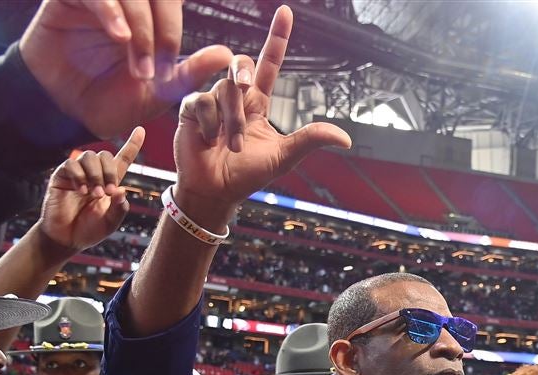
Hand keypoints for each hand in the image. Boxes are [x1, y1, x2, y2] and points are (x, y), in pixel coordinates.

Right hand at [19, 0, 232, 138]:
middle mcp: (128, 4)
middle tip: (160, 65)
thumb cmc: (114, 99)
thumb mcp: (159, 91)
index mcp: (151, 18)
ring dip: (140, 27)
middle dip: (164, 28)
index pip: (172, 4)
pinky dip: (111, 11)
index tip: (171, 64)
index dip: (175, 30)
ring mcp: (101, 0)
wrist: (68, 111)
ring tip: (138, 65)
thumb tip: (227, 54)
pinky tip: (119, 36)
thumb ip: (191, 72)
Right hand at [38, 127, 144, 251]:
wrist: (67, 238)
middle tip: (108, 192)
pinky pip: (71, 164)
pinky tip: (81, 190)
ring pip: (88, 156)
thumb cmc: (90, 230)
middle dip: (109, 172)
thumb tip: (122, 189)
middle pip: (105, 155)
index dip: (132, 144)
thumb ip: (120, 208)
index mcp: (111, 182)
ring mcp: (77, 173)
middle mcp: (94, 174)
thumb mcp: (111, 222)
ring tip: (94, 194)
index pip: (123, 158)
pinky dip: (79, 175)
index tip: (141, 130)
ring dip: (95, 174)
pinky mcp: (61, 176)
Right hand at [173, 6, 350, 225]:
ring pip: (224, 90)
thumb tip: (346, 139)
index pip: (269, 64)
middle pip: (239, 65)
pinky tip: (210, 141)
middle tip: (246, 87)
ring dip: (233, 121)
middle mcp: (235, 98)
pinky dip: (211, 125)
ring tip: (234, 146)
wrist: (217, 192)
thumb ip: (309, 140)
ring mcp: (211, 102)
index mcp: (258, 104)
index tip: (286, 12)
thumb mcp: (284, 156)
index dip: (277, 39)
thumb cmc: (248, 175)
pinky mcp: (191, 110)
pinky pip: (202, 102)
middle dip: (242, 71)